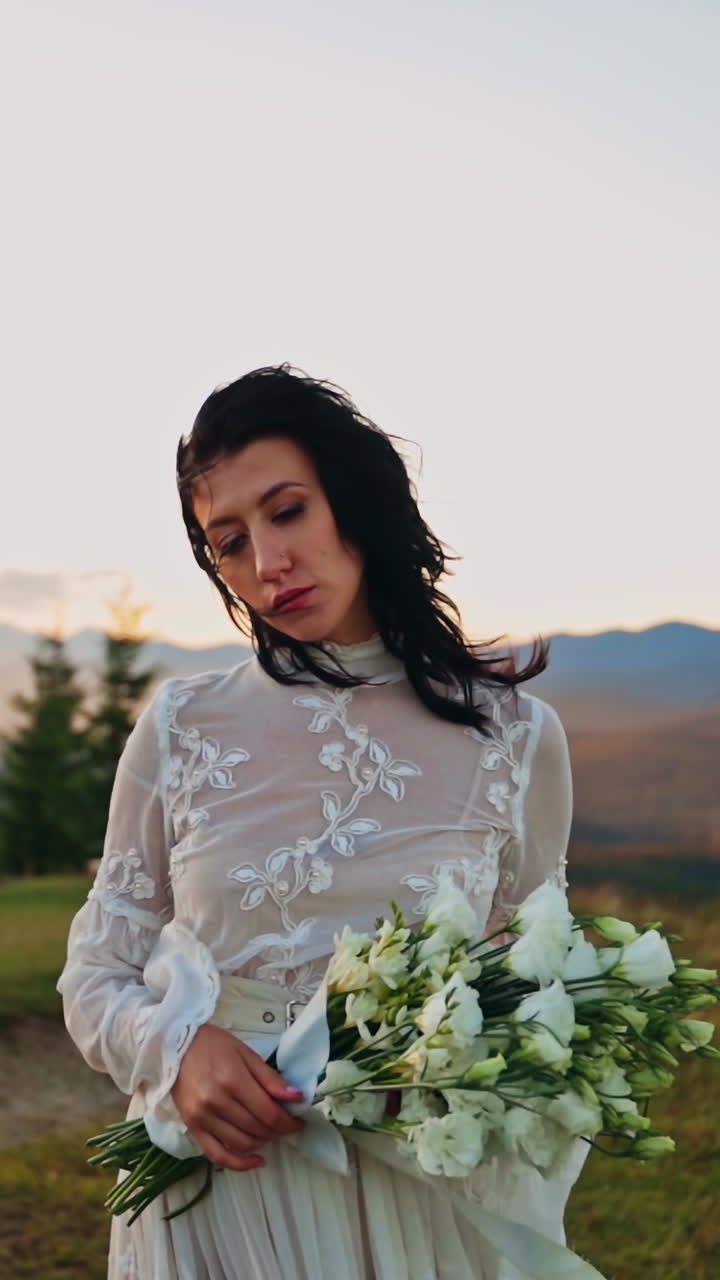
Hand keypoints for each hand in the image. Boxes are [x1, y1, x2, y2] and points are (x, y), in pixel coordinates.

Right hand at [171, 1023, 304, 1171]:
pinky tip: (256, 1160)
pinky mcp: (192, 1128)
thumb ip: (270, 1078)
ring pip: (241, 1144)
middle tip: (286, 1125)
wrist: (174, 1047)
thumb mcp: (246, 1053)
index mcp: (233, 1081)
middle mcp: (217, 1103)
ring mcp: (202, 1118)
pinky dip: (239, 1164)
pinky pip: (217, 1156)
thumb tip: (296, 1097)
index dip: (288, 1122)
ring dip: (262, 1143)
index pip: (268, 1113)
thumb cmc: (212, 1045)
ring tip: (270, 1133)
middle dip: (278, 1131)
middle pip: (257, 1129)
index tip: (299, 1122)